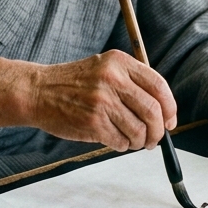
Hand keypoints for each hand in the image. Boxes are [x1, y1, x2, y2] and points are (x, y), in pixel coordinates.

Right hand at [27, 50, 177, 151]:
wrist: (37, 91)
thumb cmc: (73, 84)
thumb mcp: (104, 68)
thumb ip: (131, 82)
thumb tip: (163, 112)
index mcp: (119, 62)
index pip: (158, 86)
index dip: (170, 108)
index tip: (170, 121)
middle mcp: (112, 79)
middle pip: (153, 111)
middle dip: (158, 131)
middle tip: (154, 139)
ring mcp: (102, 101)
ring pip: (139, 130)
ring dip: (140, 142)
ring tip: (133, 141)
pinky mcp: (92, 122)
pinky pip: (121, 141)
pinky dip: (123, 146)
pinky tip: (115, 141)